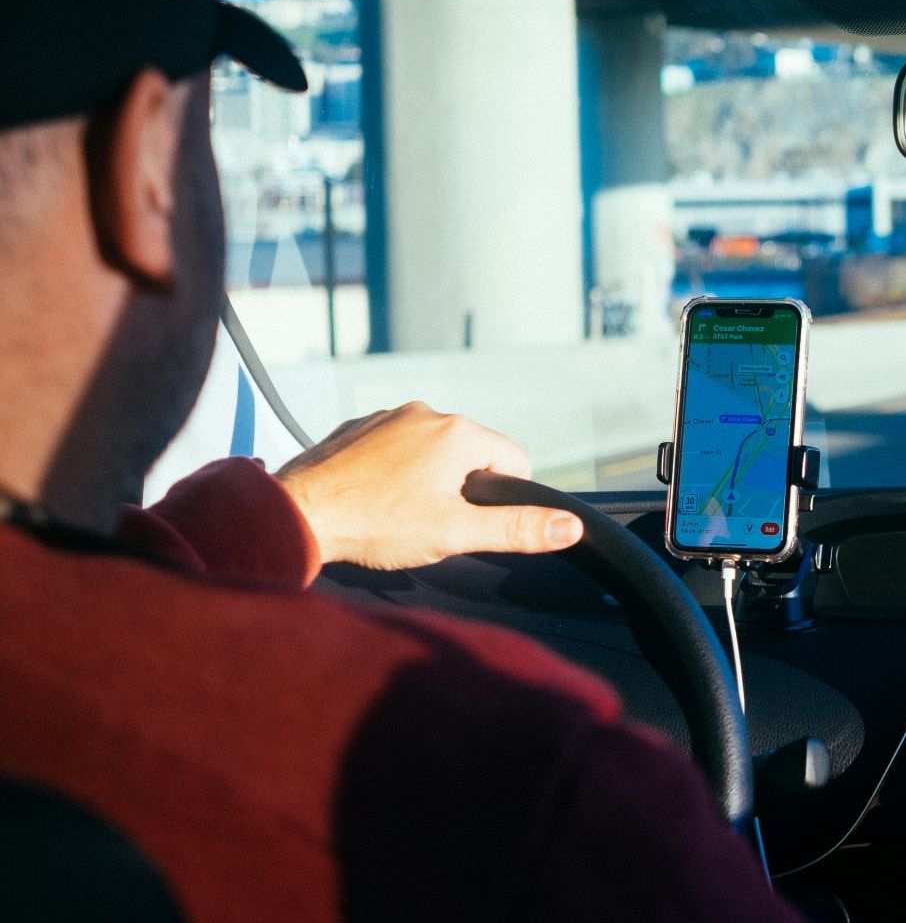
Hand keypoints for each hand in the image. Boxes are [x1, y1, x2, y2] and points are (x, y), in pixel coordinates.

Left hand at [276, 401, 584, 569]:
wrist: (294, 515)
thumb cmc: (375, 525)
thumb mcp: (456, 533)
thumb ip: (517, 528)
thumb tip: (570, 526)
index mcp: (459, 433)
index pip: (515, 462)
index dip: (500, 500)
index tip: (465, 522)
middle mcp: (426, 412)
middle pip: (472, 455)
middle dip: (460, 489)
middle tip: (427, 523)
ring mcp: (387, 416)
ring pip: (431, 450)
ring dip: (425, 479)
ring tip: (395, 513)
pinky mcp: (356, 427)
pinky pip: (393, 447)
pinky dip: (391, 471)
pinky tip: (372, 499)